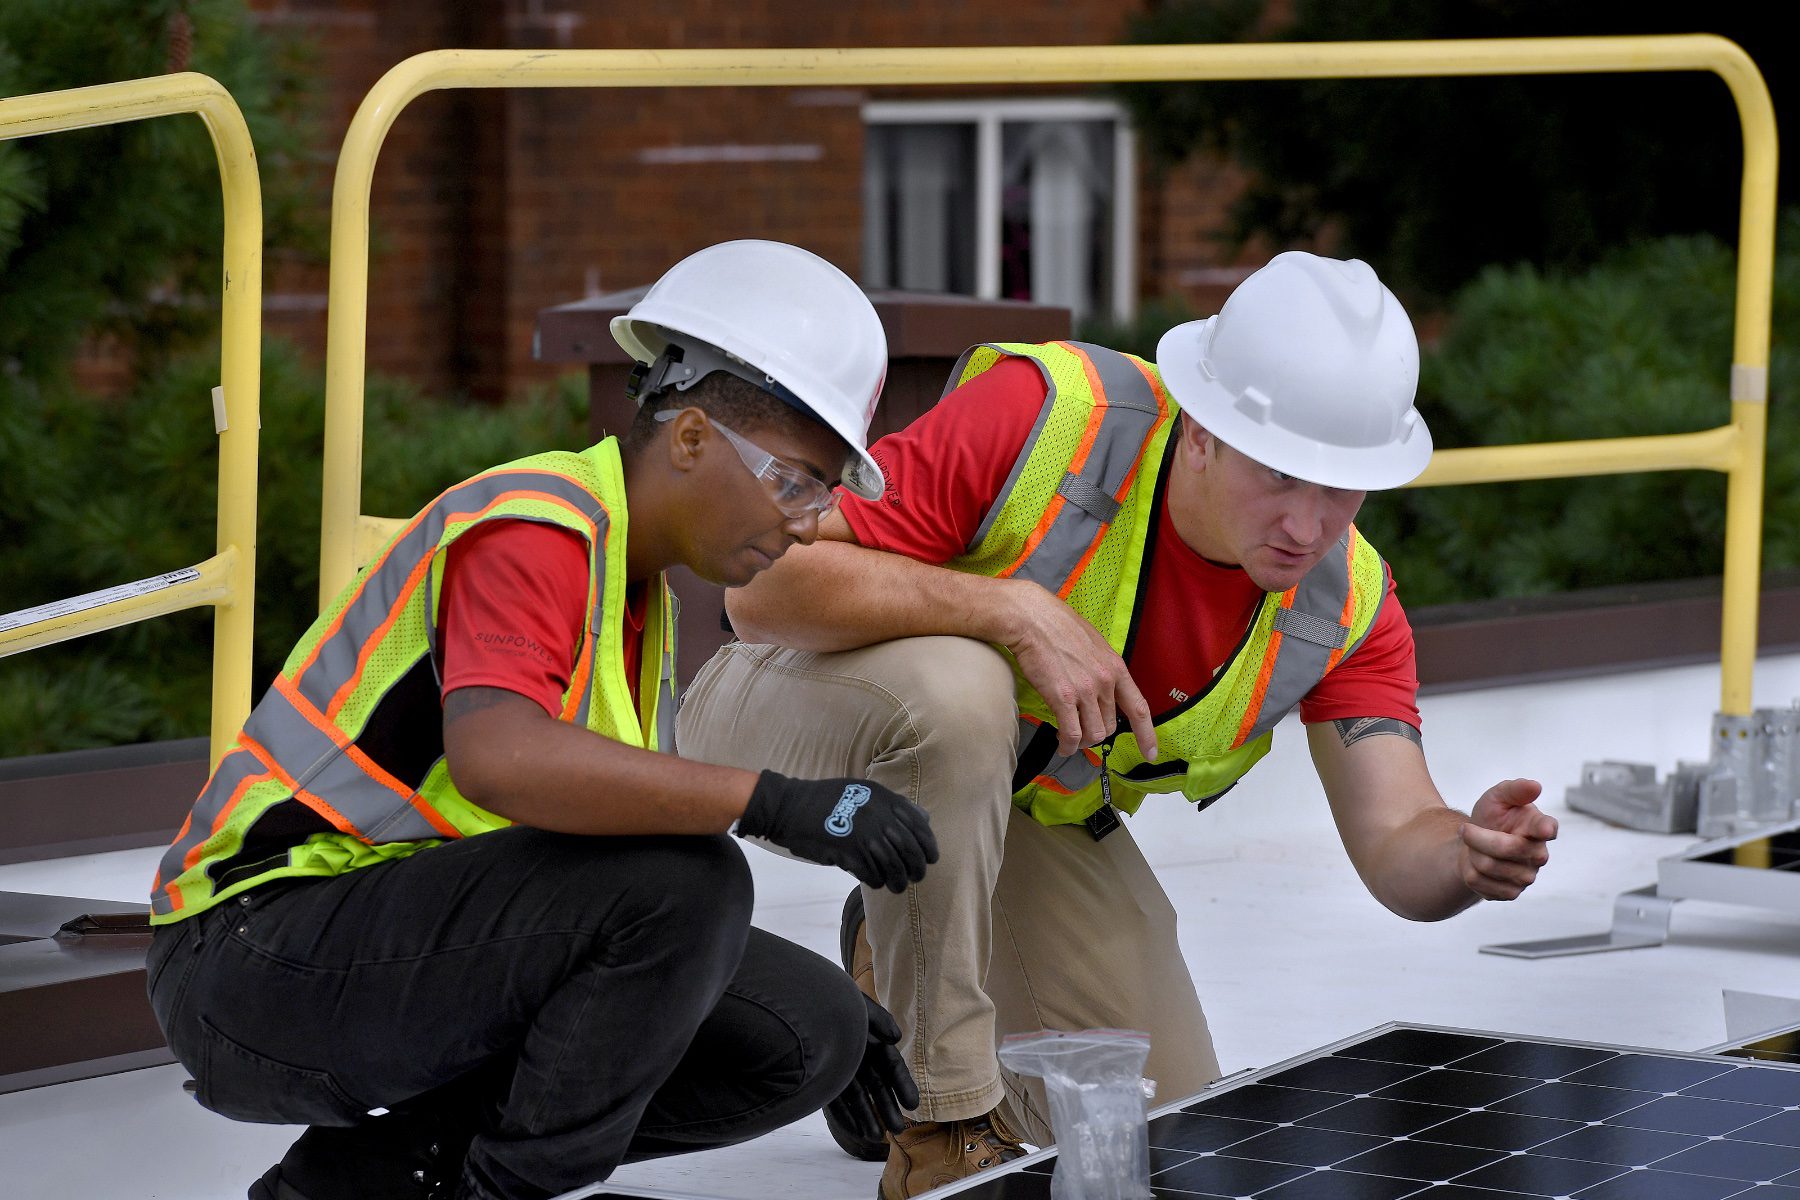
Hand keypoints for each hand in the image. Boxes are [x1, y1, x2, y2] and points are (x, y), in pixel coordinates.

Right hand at [738, 771, 938, 891]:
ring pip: (894, 869)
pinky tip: (872, 879)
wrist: (791, 806)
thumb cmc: (828, 799)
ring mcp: (864, 836)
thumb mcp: (864, 791)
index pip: (921, 828)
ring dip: (897, 881)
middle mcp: (879, 817)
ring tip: (895, 886)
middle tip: (914, 877)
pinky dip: (876, 881)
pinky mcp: (848, 853)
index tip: (930, 859)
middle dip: (917, 869)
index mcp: (886, 800)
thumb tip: (924, 819)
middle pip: (911, 852)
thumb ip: (895, 804)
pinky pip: (872, 876)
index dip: (929, 847)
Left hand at [824, 993, 918, 1140]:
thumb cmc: (829, 1003)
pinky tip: (856, 1130)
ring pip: (857, 1097)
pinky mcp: (821, 1078)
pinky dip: (845, 1115)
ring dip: (867, 1117)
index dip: (903, 1084)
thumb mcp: (858, 1006)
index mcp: (870, 1038)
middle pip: (876, 1085)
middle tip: (898, 1130)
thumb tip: (897, 1038)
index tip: (913, 1105)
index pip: (891, 1065)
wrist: (793, 1007)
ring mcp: (839, 1068)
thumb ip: (879, 1019)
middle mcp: (857, 1055)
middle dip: (887, 1107)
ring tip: (875, 1138)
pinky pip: (835, 1100)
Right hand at [1001, 580, 1157, 759]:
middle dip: (1096, 734)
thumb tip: (1100, 688)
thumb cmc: (1057, 626)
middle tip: (1081, 731)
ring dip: (1082, 741)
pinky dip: (1068, 745)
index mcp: (1115, 667)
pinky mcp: (1063, 697)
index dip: (1146, 735)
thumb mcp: (1093, 645)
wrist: (1033, 619)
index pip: (1139, 708)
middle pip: (1110, 726)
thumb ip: (1101, 668)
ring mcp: (1085, 690)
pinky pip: (1072, 734)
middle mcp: (1105, 681)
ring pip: (1093, 734)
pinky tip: (1062, 744)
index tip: (1150, 753)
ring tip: (1070, 738)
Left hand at [1459, 778, 1556, 899]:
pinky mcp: (1510, 893)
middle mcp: (1538, 854)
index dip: (1545, 828)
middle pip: (1506, 848)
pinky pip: (1480, 883)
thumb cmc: (1492, 817)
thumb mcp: (1497, 797)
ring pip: (1488, 866)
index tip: (1545, 829)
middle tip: (1465, 829)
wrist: (1474, 844)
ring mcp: (1526, 876)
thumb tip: (1535, 786)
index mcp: (1539, 827)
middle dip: (1477, 837)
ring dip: (1472, 853)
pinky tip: (1477, 864)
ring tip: (1475, 847)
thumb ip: (1514, 790)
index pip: (1546, 828)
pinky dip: (1469, 870)